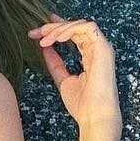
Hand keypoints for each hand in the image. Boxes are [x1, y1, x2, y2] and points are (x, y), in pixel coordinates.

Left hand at [27, 13, 122, 132]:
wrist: (93, 115)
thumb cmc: (82, 103)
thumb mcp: (63, 80)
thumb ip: (56, 64)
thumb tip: (46, 49)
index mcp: (91, 56)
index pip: (75, 35)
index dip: (58, 27)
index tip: (40, 29)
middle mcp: (98, 50)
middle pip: (76, 27)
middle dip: (53, 27)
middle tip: (35, 33)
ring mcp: (102, 48)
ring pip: (81, 24)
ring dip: (60, 28)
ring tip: (44, 39)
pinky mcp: (104, 49)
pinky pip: (88, 28)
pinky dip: (71, 29)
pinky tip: (57, 38)